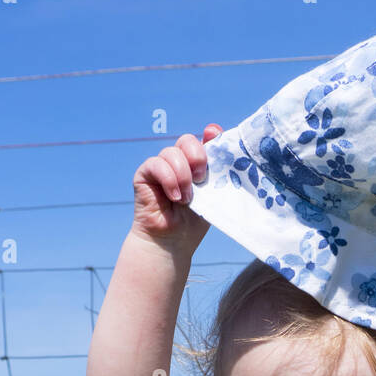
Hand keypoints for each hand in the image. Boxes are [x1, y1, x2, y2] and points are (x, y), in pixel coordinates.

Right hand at [131, 124, 222, 251]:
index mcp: (196, 166)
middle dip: (197, 156)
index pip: (203, 140)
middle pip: (187, 140)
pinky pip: (157, 164)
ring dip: (183, 176)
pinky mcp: (145, 174)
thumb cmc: (193, 223)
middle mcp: (178, 162)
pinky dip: (169, 179)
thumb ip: (219, 175)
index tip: (214, 134)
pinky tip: (174, 197)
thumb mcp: (212, 197)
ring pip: (172, 152)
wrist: (173, 242)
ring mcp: (161, 166)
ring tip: (186, 199)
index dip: (210, 134)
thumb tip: (229, 156)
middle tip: (201, 179)